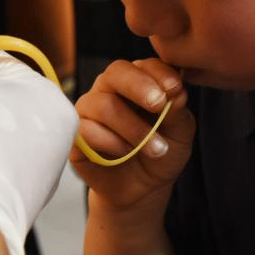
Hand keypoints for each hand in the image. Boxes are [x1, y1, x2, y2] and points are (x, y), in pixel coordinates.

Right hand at [74, 59, 195, 210]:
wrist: (141, 189)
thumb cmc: (161, 153)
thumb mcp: (180, 134)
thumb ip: (178, 112)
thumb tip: (176, 93)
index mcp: (138, 80)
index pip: (145, 65)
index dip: (160, 74)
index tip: (176, 89)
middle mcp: (109, 88)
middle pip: (116, 72)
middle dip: (140, 87)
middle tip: (159, 105)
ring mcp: (89, 109)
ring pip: (104, 105)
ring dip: (134, 129)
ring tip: (157, 149)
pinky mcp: (75, 134)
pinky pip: (87, 130)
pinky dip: (112, 143)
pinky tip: (126, 153)